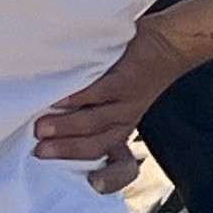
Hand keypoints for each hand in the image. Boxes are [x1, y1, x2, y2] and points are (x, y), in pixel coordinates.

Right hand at [32, 27, 187, 189]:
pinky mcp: (127, 77)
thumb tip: (46, 117)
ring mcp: (128, 99)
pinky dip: (78, 98)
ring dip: (66, 126)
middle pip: (95, 142)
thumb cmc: (135, 69)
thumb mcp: (120, 96)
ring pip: (95, 120)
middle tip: (38, 150)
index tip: (65, 171)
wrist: (175, 42)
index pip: (105, 154)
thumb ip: (91, 108)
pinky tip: (59, 100)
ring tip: (40, 128)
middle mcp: (126, 117)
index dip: (91, 168)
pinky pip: (100, 92)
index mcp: (122, 125)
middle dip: (65, 149)